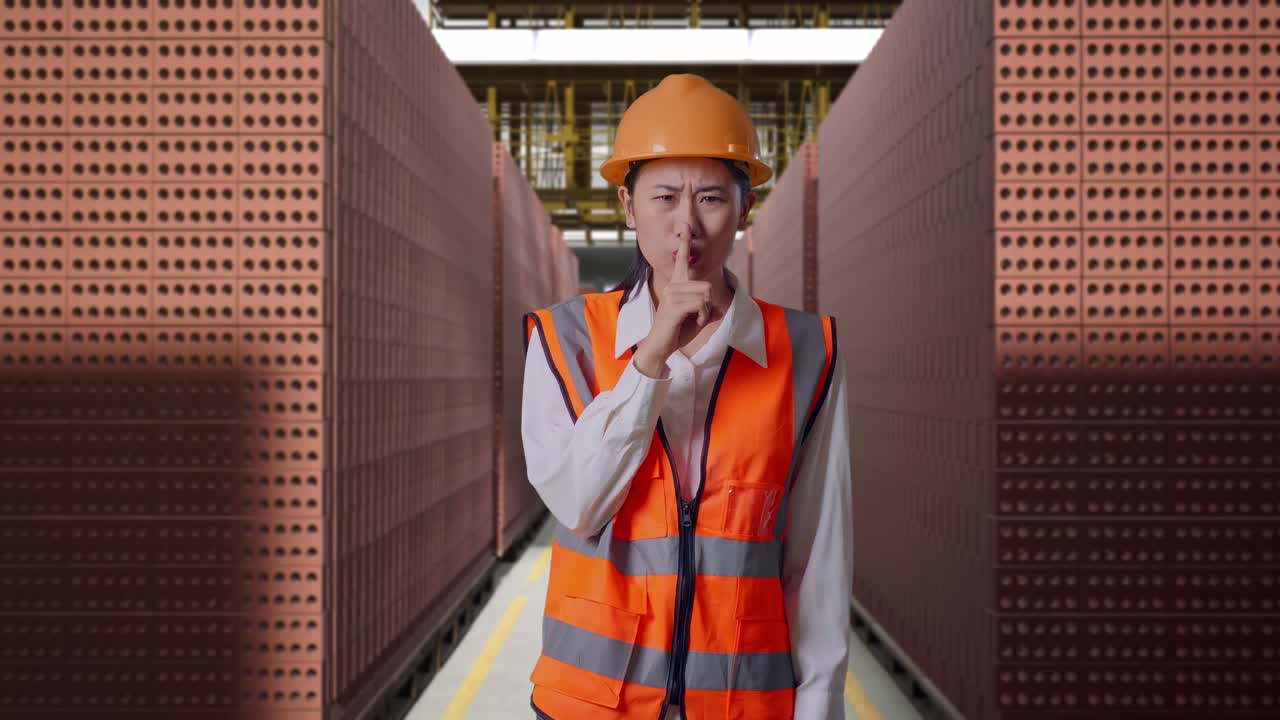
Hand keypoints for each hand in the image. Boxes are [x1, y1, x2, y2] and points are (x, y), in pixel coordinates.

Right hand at [634, 230, 722, 375]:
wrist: (661, 346)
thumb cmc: (677, 332)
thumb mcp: (697, 318)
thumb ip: (707, 310)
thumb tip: (718, 308)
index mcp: (677, 284)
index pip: (682, 259)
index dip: (685, 243)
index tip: (685, 226)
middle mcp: (673, 285)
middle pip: (706, 285)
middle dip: (708, 304)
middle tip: (696, 316)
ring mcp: (673, 294)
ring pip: (705, 295)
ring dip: (705, 312)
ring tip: (693, 319)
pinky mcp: (674, 305)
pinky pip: (701, 304)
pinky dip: (702, 316)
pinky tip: (692, 322)